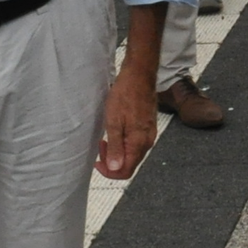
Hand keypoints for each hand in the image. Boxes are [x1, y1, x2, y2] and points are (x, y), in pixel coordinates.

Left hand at [96, 64, 156, 179]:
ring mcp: (149, 134)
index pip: (126, 171)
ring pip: (133, 154)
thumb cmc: (125, 95)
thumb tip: (115, 168)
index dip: (110, 172)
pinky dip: (124, 143)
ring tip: (106, 139)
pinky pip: (136, 144)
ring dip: (118, 152)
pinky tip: (116, 132)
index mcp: (139, 142)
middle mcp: (148, 141)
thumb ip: (116, 147)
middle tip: (100, 147)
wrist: (139, 75)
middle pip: (130, 164)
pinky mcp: (148, 127)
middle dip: (113, 162)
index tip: (97, 162)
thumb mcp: (114, 122)